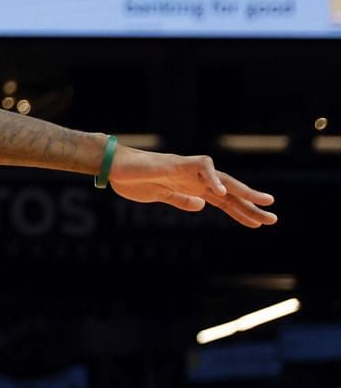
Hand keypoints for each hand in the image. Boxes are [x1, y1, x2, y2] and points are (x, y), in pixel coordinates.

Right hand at [107, 146, 276, 226]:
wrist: (113, 166)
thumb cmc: (132, 180)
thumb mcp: (160, 197)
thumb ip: (181, 200)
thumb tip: (203, 206)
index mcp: (191, 187)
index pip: (222, 200)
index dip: (240, 212)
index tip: (258, 224)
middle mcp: (195, 178)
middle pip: (229, 191)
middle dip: (251, 204)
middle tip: (273, 218)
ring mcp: (188, 170)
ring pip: (224, 179)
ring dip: (244, 191)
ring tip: (264, 202)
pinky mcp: (178, 163)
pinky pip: (202, 167)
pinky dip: (212, 178)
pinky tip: (221, 191)